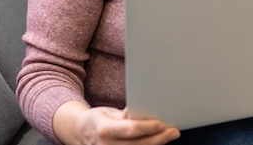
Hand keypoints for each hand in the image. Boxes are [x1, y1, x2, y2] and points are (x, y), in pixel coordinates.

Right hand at [54, 101, 180, 144]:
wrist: (79, 133)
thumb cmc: (97, 120)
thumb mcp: (108, 112)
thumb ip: (123, 115)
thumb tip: (136, 113)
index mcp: (104, 129)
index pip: (130, 129)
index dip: (148, 127)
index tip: (162, 124)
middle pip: (138, 144)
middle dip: (158, 138)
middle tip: (173, 132)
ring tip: (168, 137)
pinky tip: (156, 144)